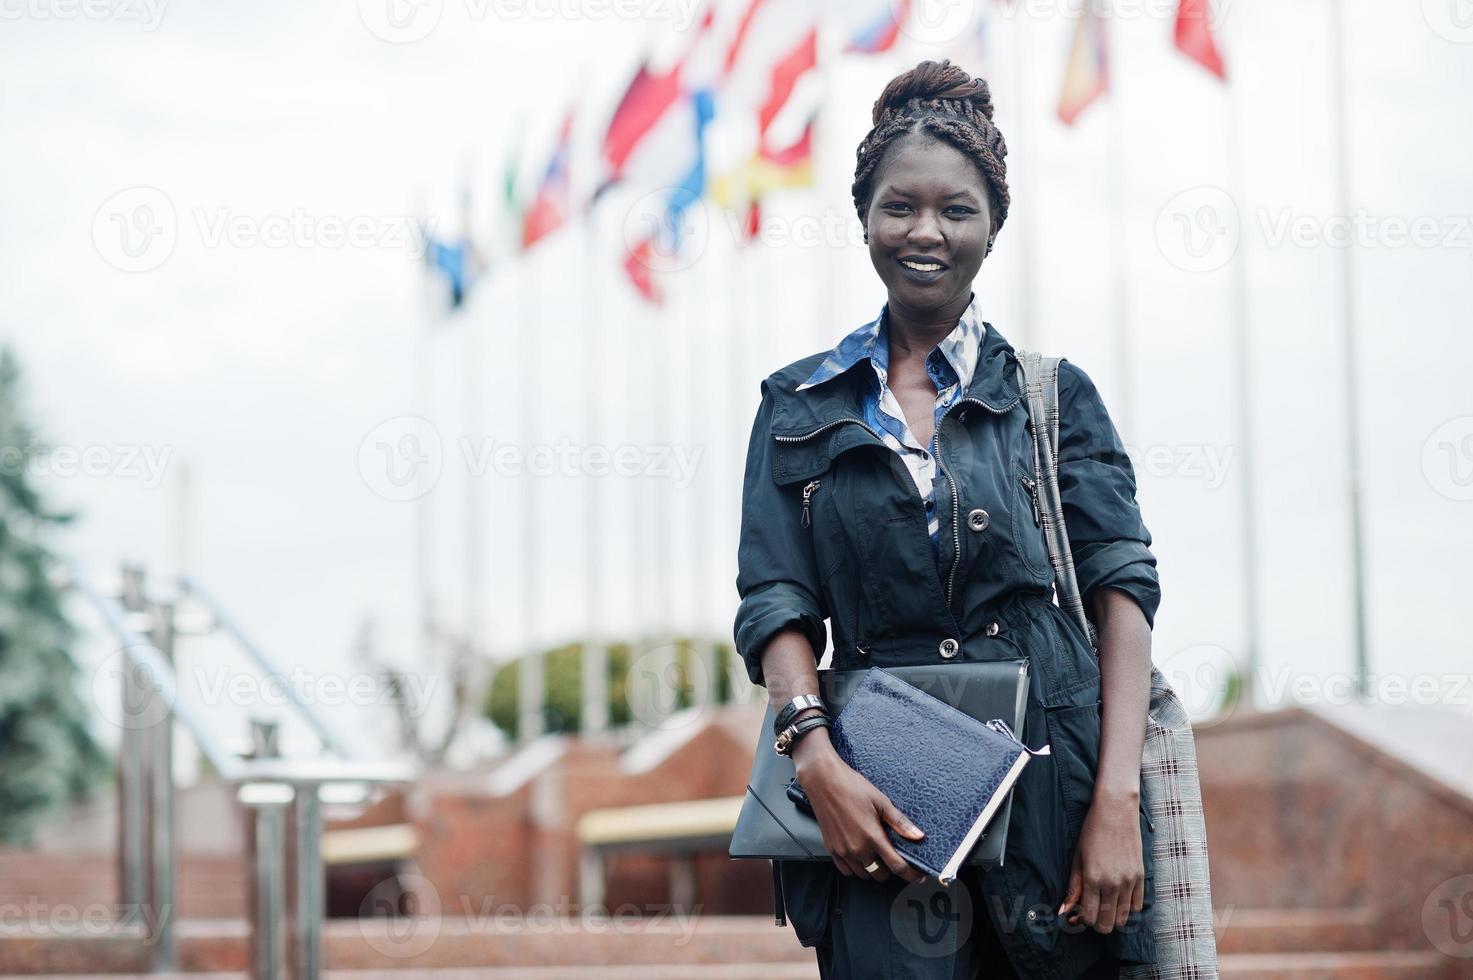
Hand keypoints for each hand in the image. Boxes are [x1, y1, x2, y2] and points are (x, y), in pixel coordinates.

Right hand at [793, 731, 927, 883]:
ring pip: (864, 875)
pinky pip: (846, 871)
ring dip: (873, 869)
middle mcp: (857, 848)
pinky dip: (856, 868)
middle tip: (892, 857)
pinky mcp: (831, 849)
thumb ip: (900, 823)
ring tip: (876, 855)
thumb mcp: (881, 801)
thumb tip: (918, 836)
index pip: (897, 866)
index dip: (910, 874)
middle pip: (880, 875)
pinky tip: (860, 855)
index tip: (917, 877)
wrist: (824, 781)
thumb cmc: (852, 787)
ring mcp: (843, 851)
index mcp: (872, 837)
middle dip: (890, 870)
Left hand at [1056, 787, 1143, 933]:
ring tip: (1103, 904)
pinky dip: (1127, 908)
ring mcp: (1129, 882)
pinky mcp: (1141, 877)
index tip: (1077, 915)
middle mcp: (1113, 884)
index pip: (1089, 918)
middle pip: (1106, 924)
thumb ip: (1072, 888)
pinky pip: (1137, 906)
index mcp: (1093, 879)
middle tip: (1090, 911)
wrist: (1116, 812)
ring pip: (1122, 919)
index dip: (1081, 921)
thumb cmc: (1091, 833)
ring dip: (1111, 917)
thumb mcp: (1077, 859)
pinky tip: (1117, 898)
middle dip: (1096, 923)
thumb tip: (1063, 912)